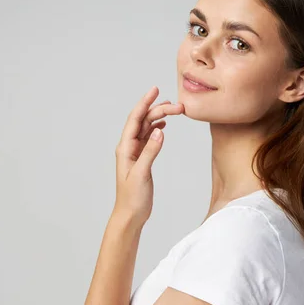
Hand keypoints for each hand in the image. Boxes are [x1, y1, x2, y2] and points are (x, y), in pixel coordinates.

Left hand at [114, 86, 183, 225]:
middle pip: (143, 121)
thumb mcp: (142, 174)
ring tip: (174, 110)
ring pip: (147, 128)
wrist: (130, 215)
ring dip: (159, 117)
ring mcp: (135, 153)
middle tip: (178, 106)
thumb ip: (150, 152)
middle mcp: (129, 147)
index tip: (155, 89)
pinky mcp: (142, 159)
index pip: (135, 119)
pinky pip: (149, 138)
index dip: (144, 103)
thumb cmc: (132, 198)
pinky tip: (164, 125)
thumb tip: (159, 131)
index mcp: (125, 148)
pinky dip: (157, 129)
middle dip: (159, 110)